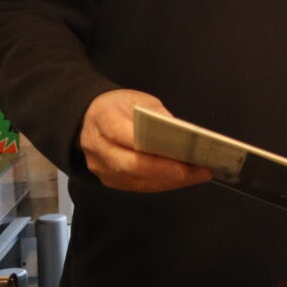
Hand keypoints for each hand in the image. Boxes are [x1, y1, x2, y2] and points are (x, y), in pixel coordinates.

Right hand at [79, 89, 212, 191]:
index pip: (126, 136)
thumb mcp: (141, 100)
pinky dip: (160, 183)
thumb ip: (159, 116)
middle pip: (131, 165)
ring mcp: (100, 166)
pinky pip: (135, 186)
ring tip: (197, 175)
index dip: (153, 150)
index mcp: (104, 118)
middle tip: (196, 172)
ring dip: (168, 180)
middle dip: (166, 171)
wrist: (90, 117)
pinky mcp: (107, 179)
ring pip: (135, 180)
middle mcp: (98, 146)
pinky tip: (181, 179)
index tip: (182, 158)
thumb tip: (184, 137)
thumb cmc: (119, 106)